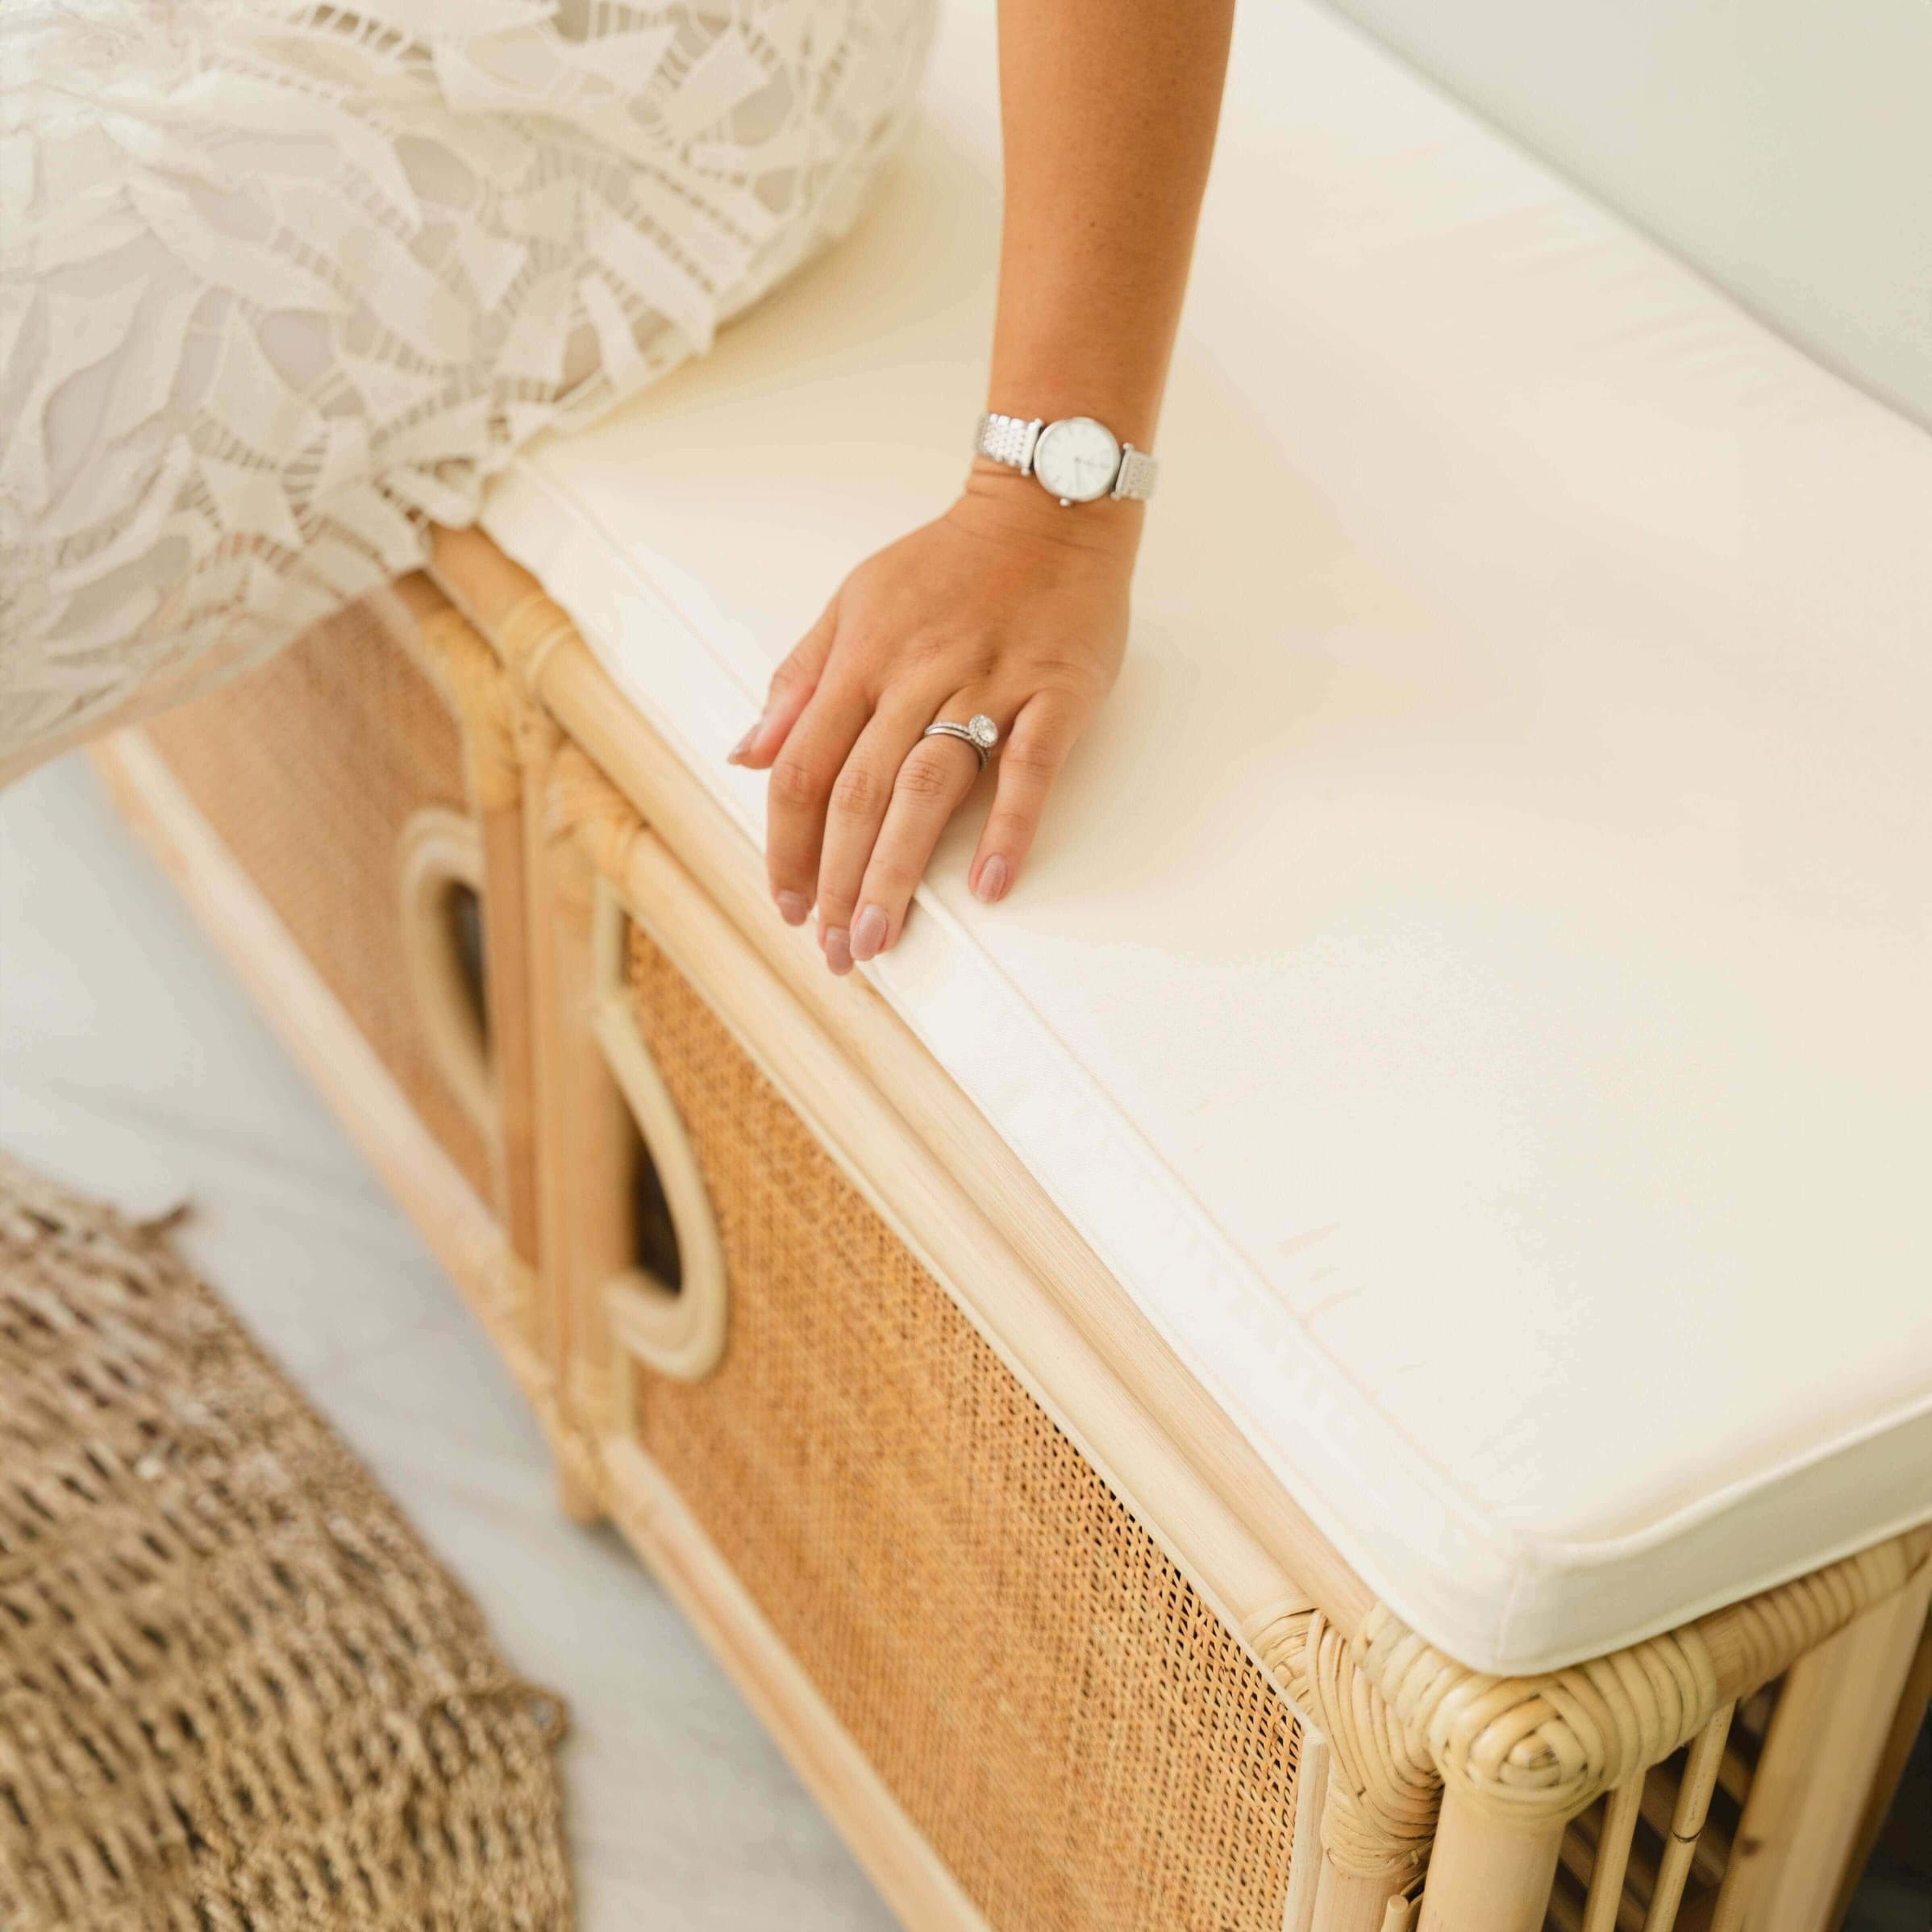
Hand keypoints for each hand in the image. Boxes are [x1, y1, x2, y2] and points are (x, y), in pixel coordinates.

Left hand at [729, 467, 1136, 971]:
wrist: (1048, 506)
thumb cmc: (949, 564)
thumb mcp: (853, 603)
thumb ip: (799, 680)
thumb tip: (746, 752)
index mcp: (861, 659)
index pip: (804, 767)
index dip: (788, 845)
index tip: (786, 904)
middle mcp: (916, 675)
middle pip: (857, 792)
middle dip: (836, 879)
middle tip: (835, 950)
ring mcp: (989, 682)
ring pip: (928, 787)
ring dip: (897, 869)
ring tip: (881, 935)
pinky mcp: (1057, 691)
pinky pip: (1030, 765)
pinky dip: (1010, 826)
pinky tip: (992, 885)